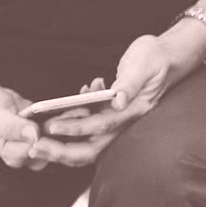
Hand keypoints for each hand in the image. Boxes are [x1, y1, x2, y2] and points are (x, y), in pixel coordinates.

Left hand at [35, 21, 205, 164]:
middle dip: (63, 151)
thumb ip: (131, 83)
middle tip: (36, 146)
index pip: (102, 126)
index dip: (76, 128)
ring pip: (87, 140)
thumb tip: (118, 101)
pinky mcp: (112, 112)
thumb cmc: (158, 59)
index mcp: (134, 112)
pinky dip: (74, 118)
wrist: (169, 55)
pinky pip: (90, 125)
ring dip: (63, 140)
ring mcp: (118, 119)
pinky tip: (72, 99)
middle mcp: (125, 122)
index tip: (52, 127)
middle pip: (92, 148)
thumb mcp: (145, 66)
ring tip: (40, 132)